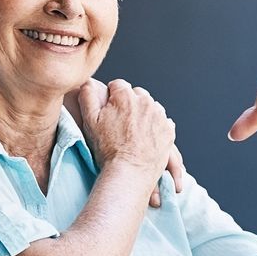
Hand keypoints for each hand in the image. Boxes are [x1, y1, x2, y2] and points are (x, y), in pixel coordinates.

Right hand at [72, 79, 176, 199]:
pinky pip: (163, 121)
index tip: (109, 109)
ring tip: (133, 131)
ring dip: (143, 114)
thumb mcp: (89, 121)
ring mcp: (159, 116)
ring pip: (151, 107)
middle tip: (121, 122)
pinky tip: (146, 136)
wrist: (129, 173)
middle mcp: (145, 102)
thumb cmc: (108, 149)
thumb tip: (87, 82)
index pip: (118, 85)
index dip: (111, 96)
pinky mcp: (168, 130)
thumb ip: (87, 97)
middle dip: (129, 103)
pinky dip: (156, 126)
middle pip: (137, 94)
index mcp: (125, 97)